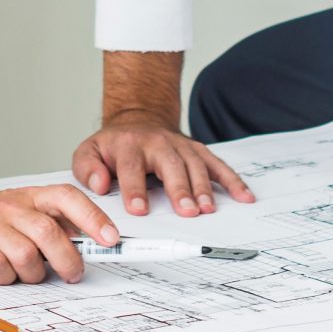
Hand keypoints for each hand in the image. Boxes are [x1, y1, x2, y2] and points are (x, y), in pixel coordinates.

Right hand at [0, 183, 116, 283]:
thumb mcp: (20, 211)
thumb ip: (52, 223)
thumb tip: (92, 242)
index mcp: (29, 197)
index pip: (67, 198)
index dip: (92, 218)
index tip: (111, 238)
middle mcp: (10, 208)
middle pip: (49, 232)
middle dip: (68, 260)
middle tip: (72, 274)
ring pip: (26, 255)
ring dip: (33, 274)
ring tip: (28, 275)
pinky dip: (6, 279)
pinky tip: (2, 275)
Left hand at [71, 114, 254, 217]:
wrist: (138, 120)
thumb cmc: (114, 146)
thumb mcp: (89, 152)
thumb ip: (87, 168)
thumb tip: (99, 184)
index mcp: (128, 146)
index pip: (131, 168)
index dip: (135, 189)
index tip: (139, 210)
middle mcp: (157, 143)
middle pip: (170, 165)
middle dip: (179, 188)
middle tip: (186, 211)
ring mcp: (180, 146)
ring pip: (195, 165)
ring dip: (203, 187)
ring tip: (208, 209)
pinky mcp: (197, 151)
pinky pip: (217, 164)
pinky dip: (233, 180)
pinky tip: (244, 196)